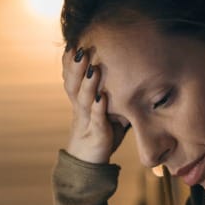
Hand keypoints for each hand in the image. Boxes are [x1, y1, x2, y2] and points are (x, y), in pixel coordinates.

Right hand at [61, 46, 130, 163]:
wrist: (88, 164)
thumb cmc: (100, 132)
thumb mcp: (106, 108)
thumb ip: (114, 91)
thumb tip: (134, 70)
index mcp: (80, 100)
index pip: (71, 77)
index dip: (70, 61)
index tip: (74, 41)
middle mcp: (80, 108)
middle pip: (72, 84)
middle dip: (75, 66)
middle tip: (80, 48)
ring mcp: (86, 121)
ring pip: (82, 99)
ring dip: (87, 83)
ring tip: (92, 67)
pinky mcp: (96, 135)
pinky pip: (96, 120)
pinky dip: (98, 109)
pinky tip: (101, 98)